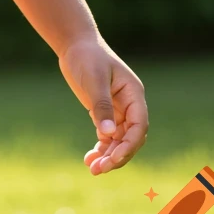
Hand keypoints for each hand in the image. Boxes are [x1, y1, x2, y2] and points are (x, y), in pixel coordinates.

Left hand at [57, 35, 148, 175]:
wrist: (74, 44)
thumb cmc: (87, 56)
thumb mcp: (93, 79)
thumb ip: (101, 105)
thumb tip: (108, 134)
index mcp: (133, 95)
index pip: (139, 127)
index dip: (129, 145)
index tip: (113, 158)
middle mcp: (130, 105)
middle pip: (130, 138)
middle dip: (117, 156)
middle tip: (99, 170)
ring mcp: (118, 110)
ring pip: (119, 141)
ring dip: (108, 156)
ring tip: (92, 169)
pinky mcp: (105, 113)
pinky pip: (107, 137)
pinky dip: (100, 149)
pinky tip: (89, 159)